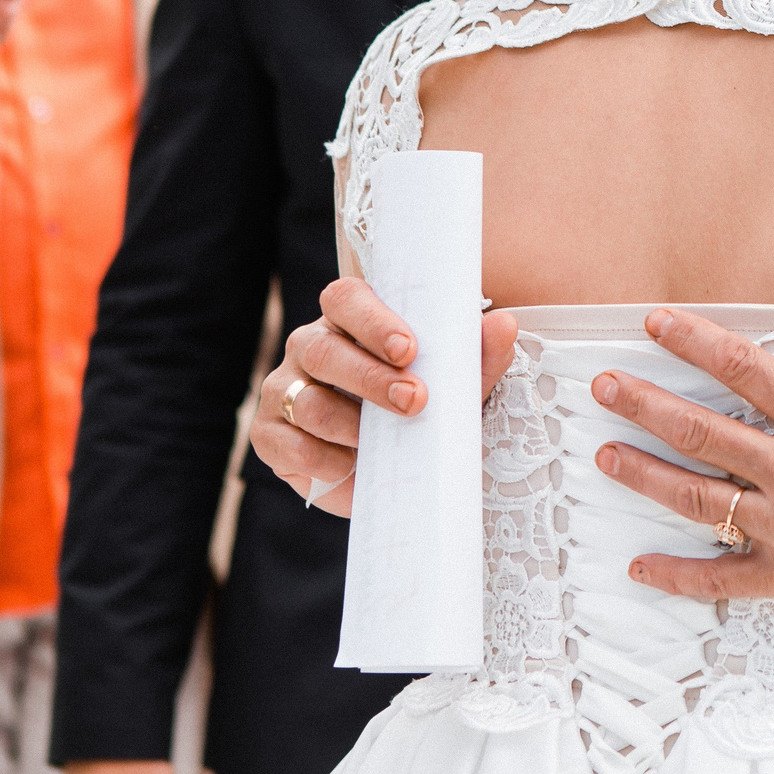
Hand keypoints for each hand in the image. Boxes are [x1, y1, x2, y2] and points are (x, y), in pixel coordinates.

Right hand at [250, 277, 517, 516]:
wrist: (399, 475)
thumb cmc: (423, 413)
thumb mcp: (456, 388)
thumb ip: (477, 356)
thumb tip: (504, 324)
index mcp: (350, 321)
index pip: (345, 298)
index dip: (373, 320)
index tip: (410, 350)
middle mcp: (309, 348)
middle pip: (323, 348)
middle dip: (370, 377)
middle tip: (414, 401)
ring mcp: (283, 390)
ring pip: (306, 400)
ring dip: (348, 424)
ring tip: (382, 443)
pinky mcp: (269, 435)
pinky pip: (286, 442)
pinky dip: (322, 459)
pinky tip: (351, 467)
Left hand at [590, 266, 773, 644]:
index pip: (744, 369)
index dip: (694, 341)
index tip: (655, 323)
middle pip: (701, 430)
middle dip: (644, 404)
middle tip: (602, 387)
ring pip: (696, 498)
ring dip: (644, 474)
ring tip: (603, 455)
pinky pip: (720, 578)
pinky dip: (675, 575)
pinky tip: (638, 565)